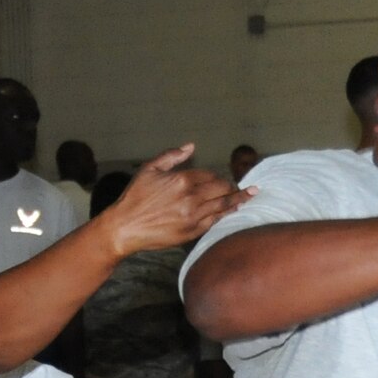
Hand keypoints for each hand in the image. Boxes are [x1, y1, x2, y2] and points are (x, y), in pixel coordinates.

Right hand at [101, 145, 248, 257]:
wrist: (126, 227)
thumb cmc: (135, 197)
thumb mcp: (149, 169)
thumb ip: (171, 156)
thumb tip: (191, 146)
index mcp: (182, 180)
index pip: (210, 175)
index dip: (218, 177)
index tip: (223, 179)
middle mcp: (191, 197)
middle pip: (221, 189)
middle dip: (233, 187)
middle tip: (244, 187)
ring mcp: (193, 216)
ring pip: (223, 205)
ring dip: (238, 199)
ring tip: (252, 195)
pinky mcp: (192, 231)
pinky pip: (215, 221)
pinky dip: (227, 214)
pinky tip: (235, 210)